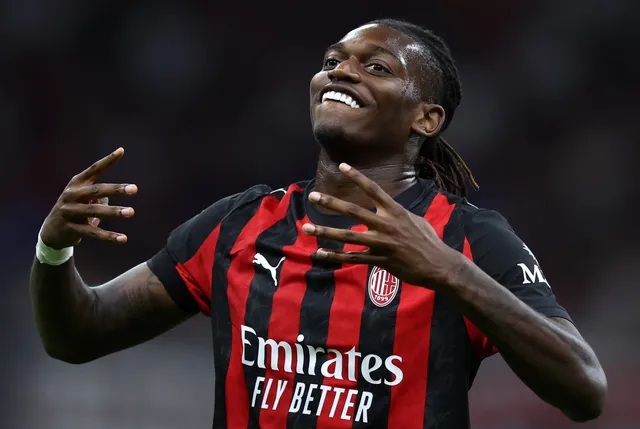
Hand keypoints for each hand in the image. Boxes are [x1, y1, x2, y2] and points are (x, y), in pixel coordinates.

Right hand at [40, 147, 137, 248]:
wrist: (51, 232)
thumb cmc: (74, 210)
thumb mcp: (84, 198)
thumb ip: (100, 193)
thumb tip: (112, 195)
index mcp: (76, 184)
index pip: (94, 169)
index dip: (107, 160)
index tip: (121, 151)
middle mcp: (71, 195)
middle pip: (96, 190)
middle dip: (116, 189)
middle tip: (134, 189)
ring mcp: (69, 211)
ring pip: (95, 211)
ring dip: (114, 211)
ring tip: (131, 212)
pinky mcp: (70, 228)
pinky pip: (93, 232)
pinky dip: (109, 236)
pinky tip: (123, 238)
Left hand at [301, 163, 461, 286]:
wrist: (439, 265)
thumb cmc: (429, 240)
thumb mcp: (415, 220)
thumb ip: (397, 214)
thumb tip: (387, 210)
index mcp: (395, 211)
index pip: (373, 189)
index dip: (357, 177)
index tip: (341, 165)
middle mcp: (386, 225)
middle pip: (353, 211)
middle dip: (331, 203)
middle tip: (314, 196)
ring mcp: (382, 244)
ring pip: (348, 237)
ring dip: (325, 232)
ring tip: (307, 228)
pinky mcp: (380, 261)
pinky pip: (354, 258)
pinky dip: (336, 257)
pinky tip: (322, 254)